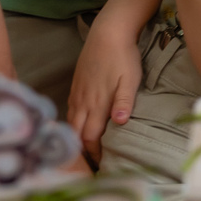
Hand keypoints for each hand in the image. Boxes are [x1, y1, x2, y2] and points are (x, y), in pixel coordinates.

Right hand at [67, 19, 141, 165]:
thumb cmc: (123, 58)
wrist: (108, 34)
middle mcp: (83, 102)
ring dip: (76, 138)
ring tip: (84, 150)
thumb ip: (123, 103)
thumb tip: (119, 124)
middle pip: (78, 134)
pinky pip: (71, 111)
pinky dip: (73, 123)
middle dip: (83, 151)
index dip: (94, 154)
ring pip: (72, 123)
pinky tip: (79, 126)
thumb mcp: (130, 80)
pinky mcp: (76, 86)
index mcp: (97, 104)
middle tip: (91, 164)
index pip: (91, 138)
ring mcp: (77, 94)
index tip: (101, 165)